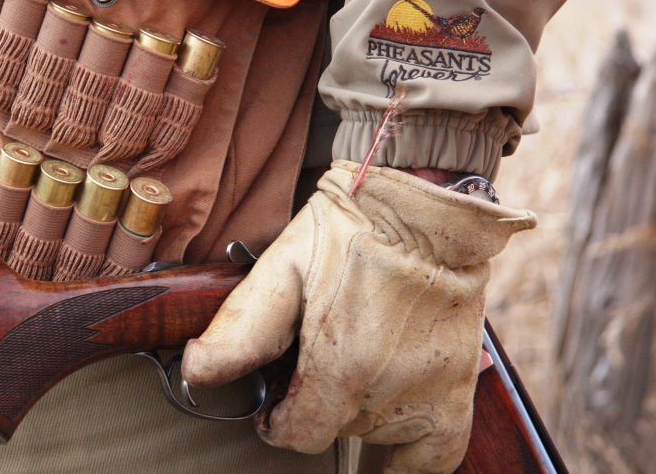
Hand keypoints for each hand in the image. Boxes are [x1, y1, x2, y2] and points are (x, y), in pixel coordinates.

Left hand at [182, 161, 534, 472]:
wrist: (423, 206)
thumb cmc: (352, 228)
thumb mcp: (282, 266)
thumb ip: (242, 327)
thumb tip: (196, 370)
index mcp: (340, 365)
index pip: (299, 434)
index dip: (279, 422)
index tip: (276, 403)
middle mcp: (387, 390)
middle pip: (336, 432)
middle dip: (315, 407)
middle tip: (312, 369)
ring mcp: (429, 392)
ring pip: (379, 436)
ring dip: (358, 417)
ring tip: (350, 374)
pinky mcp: (458, 387)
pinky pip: (437, 456)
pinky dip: (412, 456)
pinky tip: (391, 436)